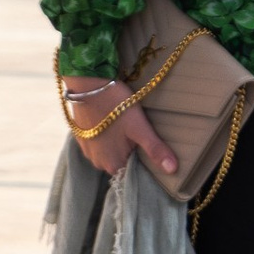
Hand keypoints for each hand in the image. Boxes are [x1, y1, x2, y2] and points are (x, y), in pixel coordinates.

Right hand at [55, 73, 179, 179]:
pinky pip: (98, 142)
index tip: (148, 145)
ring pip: (109, 151)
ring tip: (126, 125)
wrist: (86, 83)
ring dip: (118, 142)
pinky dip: (105, 135)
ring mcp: (87, 150)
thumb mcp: (139, 126)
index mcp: (113, 164)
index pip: (133, 170)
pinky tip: (111, 121)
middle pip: (121, 160)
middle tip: (139, 131)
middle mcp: (98, 162)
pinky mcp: (81, 136)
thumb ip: (155, 149)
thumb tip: (173, 169)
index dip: (143, 159)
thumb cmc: (115, 105)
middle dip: (131, 149)